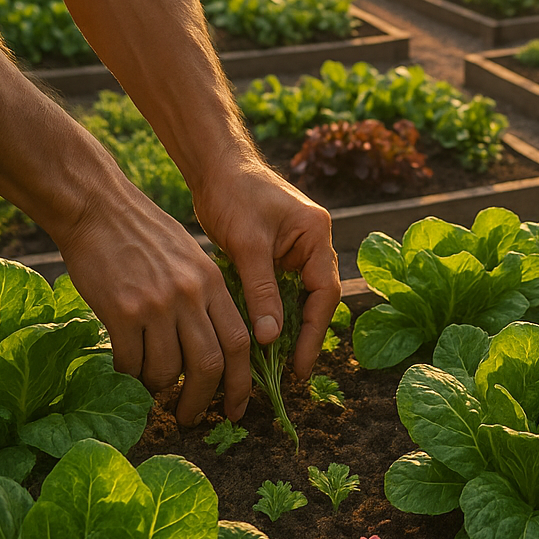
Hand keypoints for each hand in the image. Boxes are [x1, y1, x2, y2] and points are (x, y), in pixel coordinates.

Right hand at [56, 160, 338, 425]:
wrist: (98, 209)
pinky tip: (125, 371)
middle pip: (211, 364)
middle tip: (192, 418)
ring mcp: (156, 304)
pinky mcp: (121, 311)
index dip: (242, 382)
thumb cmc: (144, 234)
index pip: (241, 343)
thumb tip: (211, 345)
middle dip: (204, 400)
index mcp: (213, 283)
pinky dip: (130, 375)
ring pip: (168, 370)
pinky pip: (130, 361)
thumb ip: (205, 296)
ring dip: (160, 388)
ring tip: (152, 388)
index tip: (236, 408)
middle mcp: (190, 295)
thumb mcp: (190, 257)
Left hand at [193, 156, 340, 395]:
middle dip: (303, 336)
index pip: (324, 292)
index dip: (313, 333)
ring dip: (286, 328)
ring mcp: (295, 249)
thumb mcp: (248, 244)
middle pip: (316, 299)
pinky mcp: (274, 254)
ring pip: (297, 298)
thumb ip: (262, 290)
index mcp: (316, 235)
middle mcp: (312, 244)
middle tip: (289, 373)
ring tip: (275, 364)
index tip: (299, 365)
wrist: (213, 165)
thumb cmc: (233, 193)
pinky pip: (278, 291)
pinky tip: (258, 337)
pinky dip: (269, 313)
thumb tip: (270, 338)